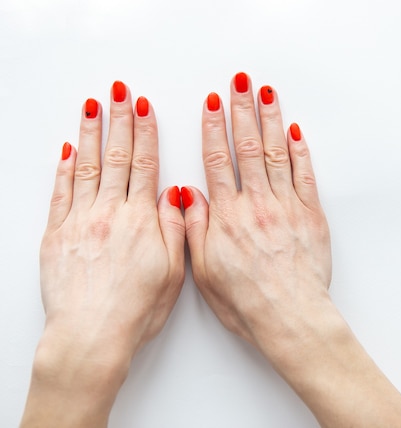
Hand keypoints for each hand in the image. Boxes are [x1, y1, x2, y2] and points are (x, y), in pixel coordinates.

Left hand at [21, 82, 185, 427]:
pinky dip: (62, 169)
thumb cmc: (134, 311)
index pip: (144, 165)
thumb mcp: (173, 272)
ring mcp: (79, 222)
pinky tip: (65, 150)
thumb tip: (175, 195)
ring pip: (85, 167)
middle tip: (119, 93)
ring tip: (92, 107)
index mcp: (140, 221)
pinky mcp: (56, 236)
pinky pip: (59, 193)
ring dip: (89, 134)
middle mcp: (108, 214)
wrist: (91, 337)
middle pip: (115, 157)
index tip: (144, 109)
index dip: (145, 133)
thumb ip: (175, 228)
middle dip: (119, 121)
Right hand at [183, 73, 331, 346]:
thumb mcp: (204, 271)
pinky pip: (306, 175)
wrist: (290, 318)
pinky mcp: (311, 215)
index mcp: (228, 216)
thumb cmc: (247, 302)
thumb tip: (188, 194)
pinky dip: (301, 152)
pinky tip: (296, 133)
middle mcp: (258, 203)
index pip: (218, 160)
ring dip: (272, 120)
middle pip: (249, 147)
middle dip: (243, 111)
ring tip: (267, 95)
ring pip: (278, 153)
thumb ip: (195, 228)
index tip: (213, 102)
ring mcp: (287, 206)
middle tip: (241, 83)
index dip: (214, 127)